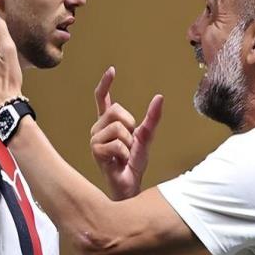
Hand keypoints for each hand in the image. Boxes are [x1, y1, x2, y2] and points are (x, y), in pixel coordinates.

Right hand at [90, 67, 163, 199]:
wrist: (129, 184)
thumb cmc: (134, 162)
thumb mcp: (146, 136)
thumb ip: (152, 118)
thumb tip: (159, 97)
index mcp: (108, 123)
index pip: (103, 99)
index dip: (106, 84)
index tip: (112, 70)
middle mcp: (98, 128)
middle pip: (115, 110)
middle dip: (130, 125)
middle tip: (129, 142)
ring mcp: (95, 139)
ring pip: (118, 128)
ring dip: (128, 143)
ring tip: (124, 154)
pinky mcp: (96, 151)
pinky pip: (117, 144)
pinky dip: (125, 154)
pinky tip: (119, 161)